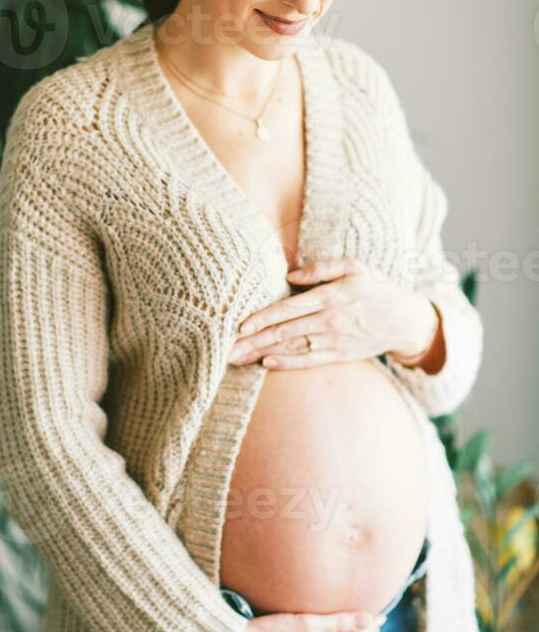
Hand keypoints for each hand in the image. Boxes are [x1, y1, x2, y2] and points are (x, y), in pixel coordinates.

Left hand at [228, 257, 436, 368]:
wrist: (404, 320)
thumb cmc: (374, 289)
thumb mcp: (354, 267)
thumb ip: (322, 268)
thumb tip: (290, 275)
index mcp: (331, 296)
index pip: (290, 308)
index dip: (264, 317)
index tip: (241, 324)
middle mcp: (330, 320)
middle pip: (284, 331)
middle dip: (254, 340)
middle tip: (227, 348)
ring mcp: (334, 341)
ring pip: (292, 347)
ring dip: (262, 353)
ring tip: (237, 358)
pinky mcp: (339, 355)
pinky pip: (309, 361)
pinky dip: (288, 364)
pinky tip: (266, 364)